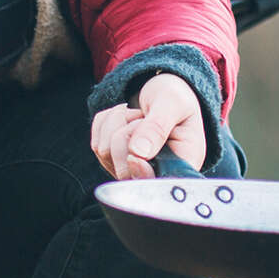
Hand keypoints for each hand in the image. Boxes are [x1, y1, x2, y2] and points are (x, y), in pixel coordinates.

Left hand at [91, 72, 207, 180]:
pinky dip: (106, 123)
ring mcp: (132, 169)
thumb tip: (138, 153)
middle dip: (126, 135)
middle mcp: (157, 173)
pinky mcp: (113, 160)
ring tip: (138, 114)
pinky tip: (126, 117)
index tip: (135, 155)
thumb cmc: (175, 96)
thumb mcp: (173, 103)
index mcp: (182, 165)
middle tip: (143, 117)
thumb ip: (157, 127)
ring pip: (105, 153)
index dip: (141, 174)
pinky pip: (95, 143)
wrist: (163, 90)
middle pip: (124, 171)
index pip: (158, 187)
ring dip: (116, 124)